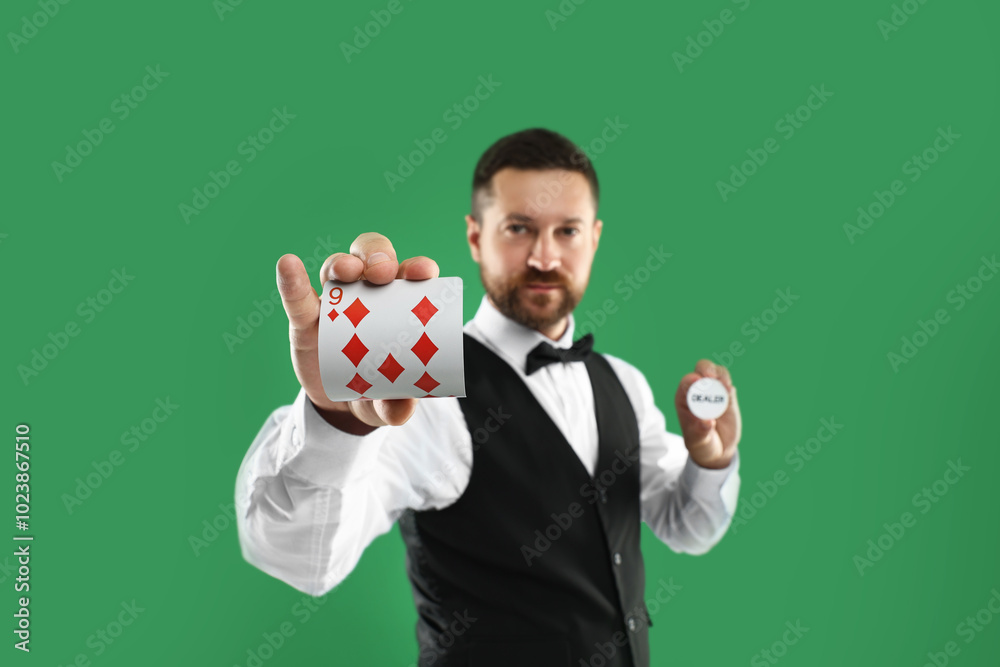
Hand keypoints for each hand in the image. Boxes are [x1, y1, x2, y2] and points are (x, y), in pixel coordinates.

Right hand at [275, 232, 439, 432]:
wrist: (340, 407)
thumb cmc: (378, 391)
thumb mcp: (390, 403)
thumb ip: (397, 406)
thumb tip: (400, 409)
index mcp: (401, 303)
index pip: (412, 275)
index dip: (419, 267)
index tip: (424, 272)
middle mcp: (369, 294)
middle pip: (374, 257)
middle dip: (379, 255)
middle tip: (382, 272)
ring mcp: (335, 303)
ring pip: (339, 267)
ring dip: (343, 262)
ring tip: (347, 272)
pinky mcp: (306, 319)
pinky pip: (298, 296)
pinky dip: (292, 280)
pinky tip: (288, 265)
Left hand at [673, 360, 741, 468]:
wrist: (718, 449)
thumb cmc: (701, 444)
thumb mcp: (698, 441)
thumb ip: (701, 432)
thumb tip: (708, 422)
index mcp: (684, 399)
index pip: (686, 383)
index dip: (692, 379)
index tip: (698, 381)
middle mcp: (698, 391)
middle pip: (700, 370)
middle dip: (706, 369)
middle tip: (712, 377)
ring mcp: (713, 391)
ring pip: (716, 373)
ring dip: (720, 375)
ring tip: (725, 386)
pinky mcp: (727, 395)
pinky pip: (727, 384)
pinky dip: (728, 384)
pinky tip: (729, 390)